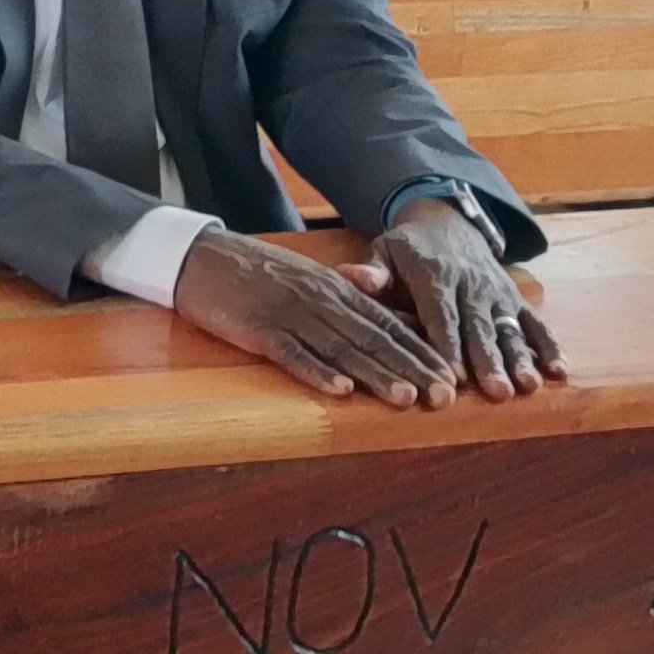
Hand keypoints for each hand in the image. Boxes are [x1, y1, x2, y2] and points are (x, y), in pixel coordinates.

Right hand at [171, 230, 456, 406]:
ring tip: (406, 398)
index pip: (388, 324)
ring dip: (375, 374)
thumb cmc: (256, 272)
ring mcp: (290, 314)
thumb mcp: (309, 282)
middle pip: (374, 338)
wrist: (201, 256)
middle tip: (444, 396)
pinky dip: (317, 372)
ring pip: (341, 348)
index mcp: (335, 290)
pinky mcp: (259, 329)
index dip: (421, 352)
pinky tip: (339, 390)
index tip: (451, 378)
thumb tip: (392, 328)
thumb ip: (348, 305)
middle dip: (412, 369)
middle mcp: (320, 301)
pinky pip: (292, 354)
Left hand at [372, 200, 564, 400]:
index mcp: (435, 275)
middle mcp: (471, 285)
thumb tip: (351, 278)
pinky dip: (548, 346)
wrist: (448, 221)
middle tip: (497, 393)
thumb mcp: (385, 249)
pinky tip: (559, 371)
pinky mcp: (515, 298)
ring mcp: (497, 292)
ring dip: (520, 358)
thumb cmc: (409, 248)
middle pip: (479, 327)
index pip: (441, 314)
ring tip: (528, 385)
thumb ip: (372, 270)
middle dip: (489, 361)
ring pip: (509, 328)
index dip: (447, 345)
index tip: (452, 377)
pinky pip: (534, 322)